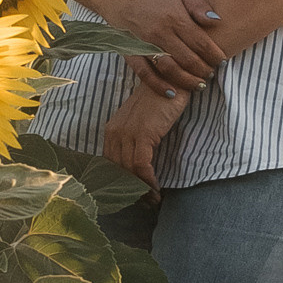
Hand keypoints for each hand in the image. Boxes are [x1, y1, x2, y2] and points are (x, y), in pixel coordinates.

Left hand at [104, 71, 190, 193]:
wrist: (172, 78)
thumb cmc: (161, 100)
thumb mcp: (142, 122)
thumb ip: (136, 140)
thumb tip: (140, 166)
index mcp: (111, 130)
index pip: (110, 164)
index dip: (120, 183)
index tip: (133, 196)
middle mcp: (115, 132)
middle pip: (118, 171)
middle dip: (130, 190)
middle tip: (144, 204)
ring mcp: (127, 133)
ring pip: (129, 171)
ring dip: (142, 190)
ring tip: (153, 201)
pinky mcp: (142, 134)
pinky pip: (141, 166)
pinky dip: (149, 182)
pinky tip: (157, 190)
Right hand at [114, 0, 224, 88]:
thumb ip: (198, 6)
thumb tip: (217, 22)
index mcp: (175, 17)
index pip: (200, 42)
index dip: (214, 55)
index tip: (223, 62)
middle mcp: (160, 33)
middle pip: (188, 59)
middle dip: (204, 70)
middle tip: (212, 74)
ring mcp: (145, 45)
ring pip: (170, 69)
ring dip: (187, 80)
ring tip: (198, 85)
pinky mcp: (131, 53)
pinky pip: (145, 74)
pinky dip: (159, 86)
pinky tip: (172, 93)